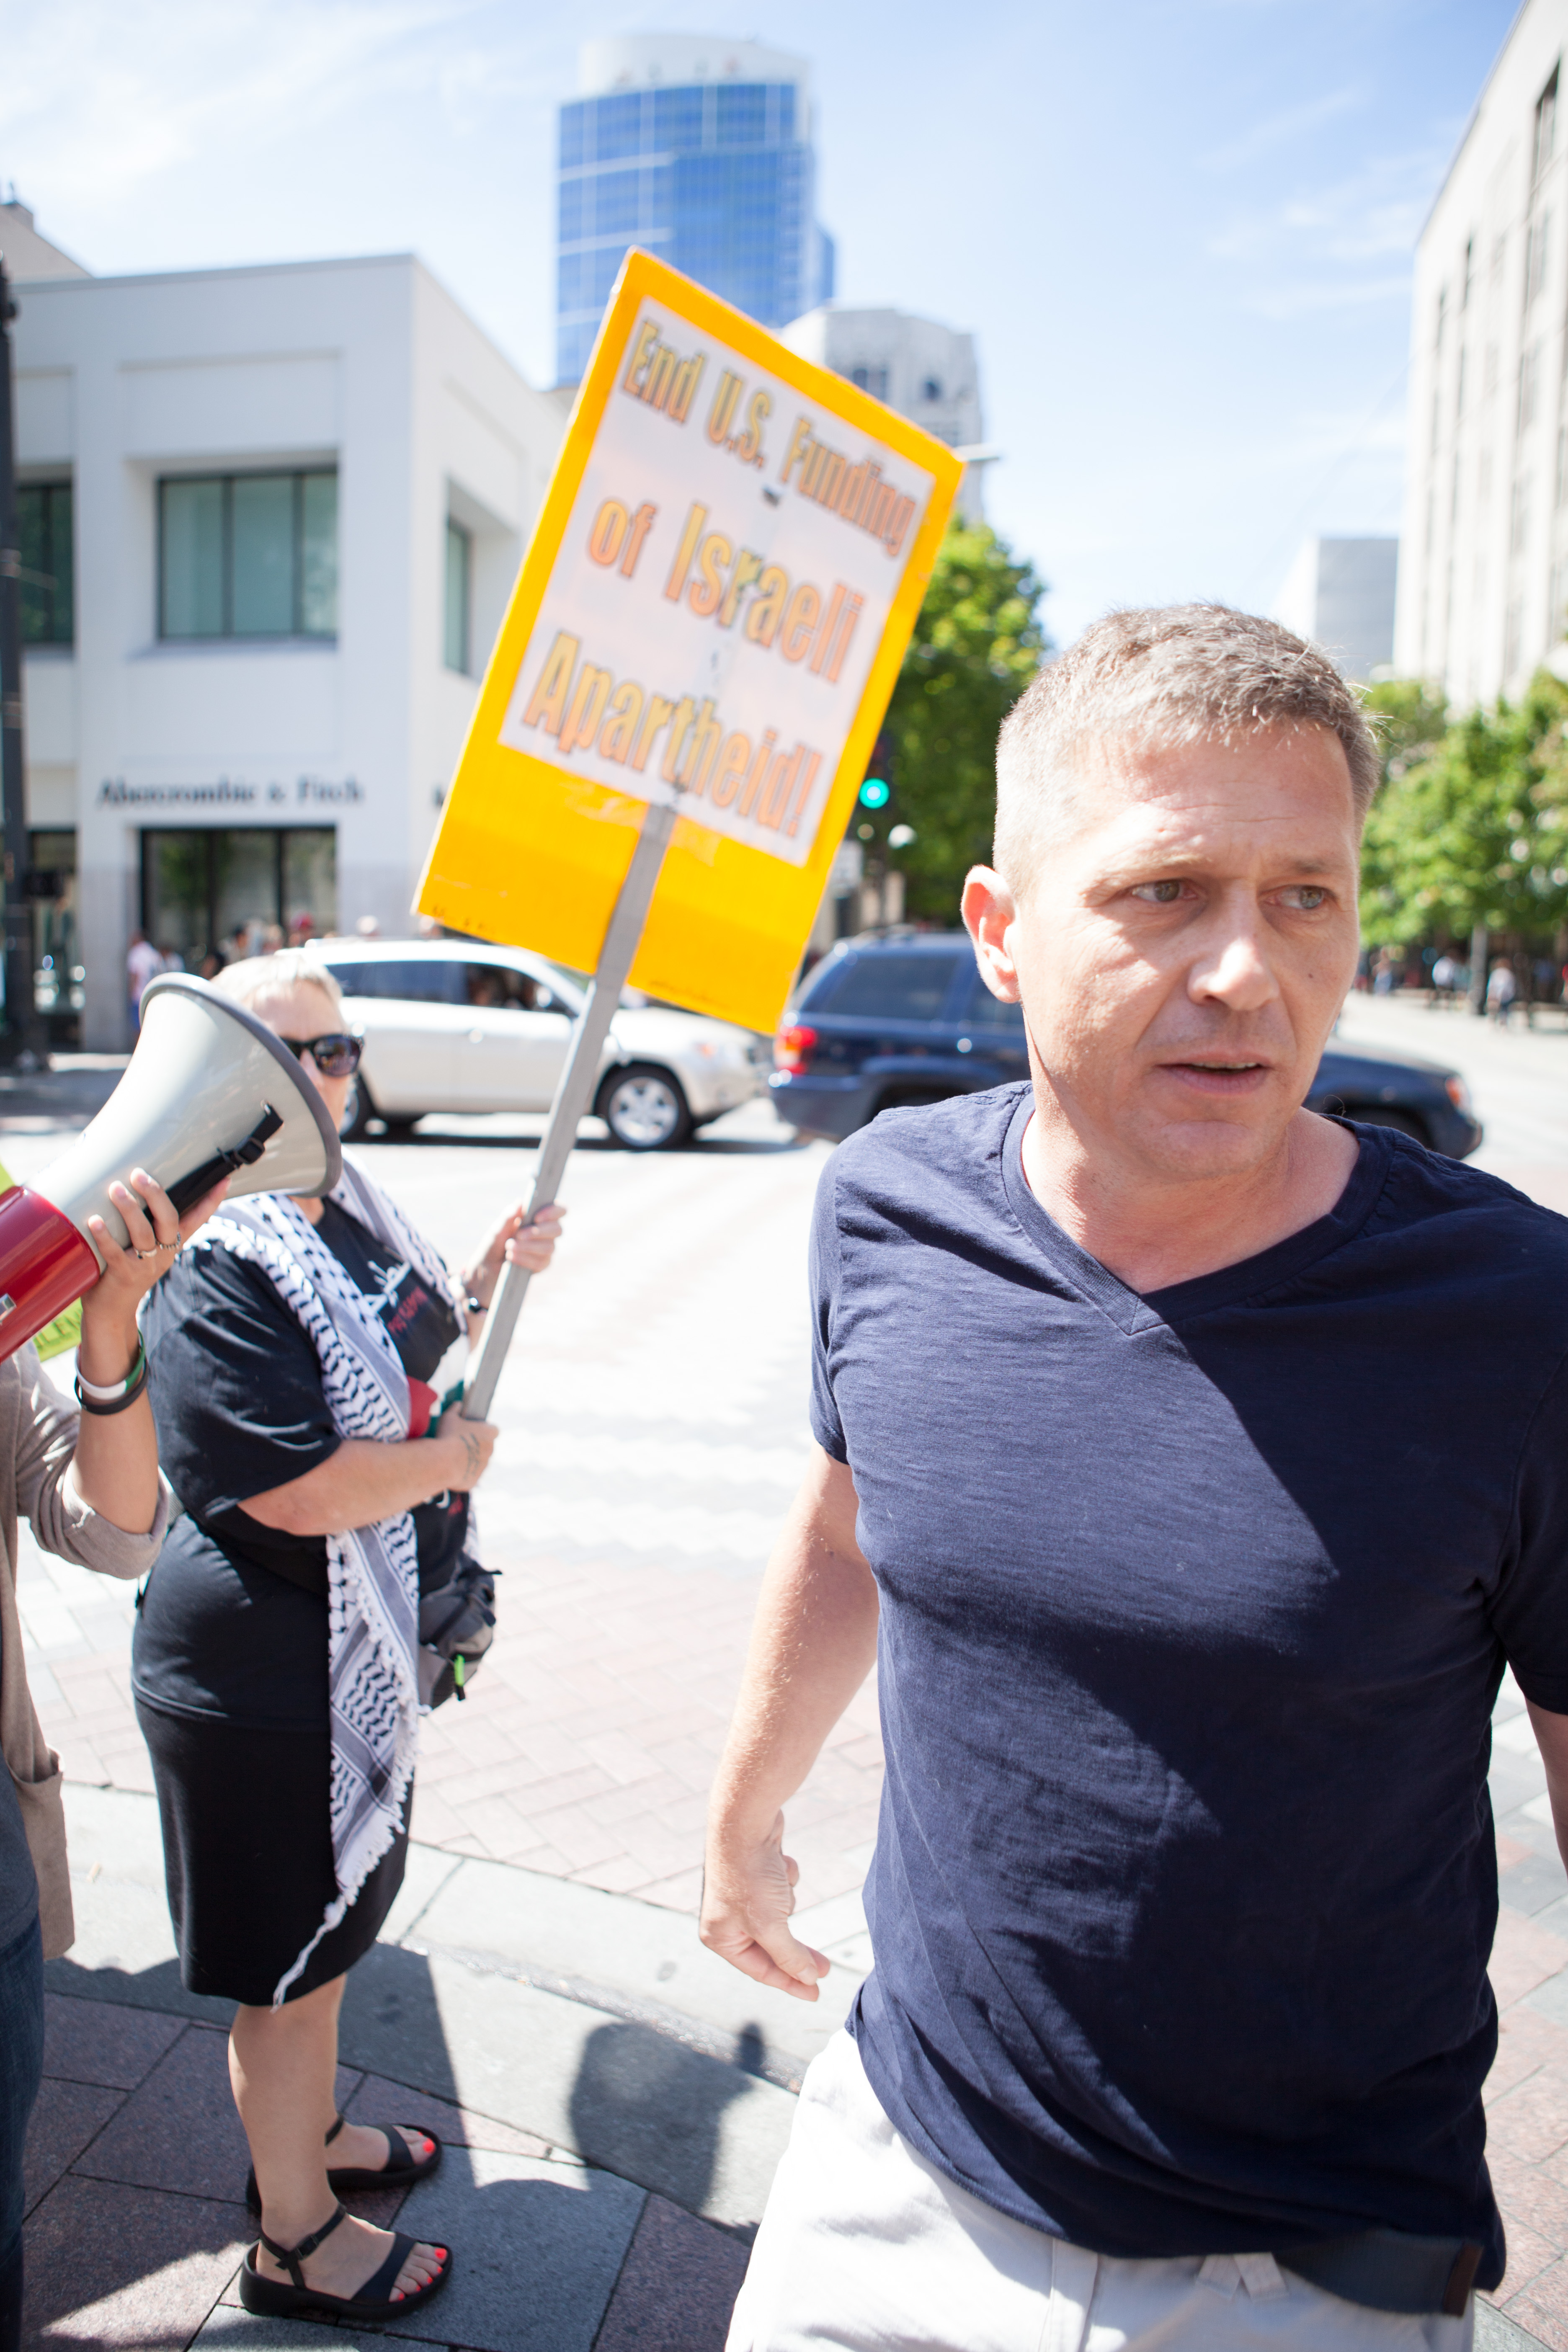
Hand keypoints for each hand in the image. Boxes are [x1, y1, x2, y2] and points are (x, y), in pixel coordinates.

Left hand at [77, 1168, 229, 1383]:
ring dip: (129, 1208)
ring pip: (143, 1233)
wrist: (112, 1312)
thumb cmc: (124, 1272)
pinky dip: (104, 1235)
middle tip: (138, 1174)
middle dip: (155, 1194)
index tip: (224, 1180)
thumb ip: (142, 1224)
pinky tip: (95, 1220)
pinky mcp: (123, 1275)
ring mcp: (144, 1266)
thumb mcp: (142, 1249)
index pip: (196, 1219)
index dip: (211, 1201)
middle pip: (169, 1220)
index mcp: (172, 1245)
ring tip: (116, 1189)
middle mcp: (163, 1254)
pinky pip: (114, 1252)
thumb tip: (126, 1187)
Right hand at [433, 1401, 497, 1491]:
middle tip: (461, 1444)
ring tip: (453, 1458)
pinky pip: (470, 1475)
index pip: (494, 1429)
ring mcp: (483, 1466)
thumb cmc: (448, 1437)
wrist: (442, 1462)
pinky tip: (451, 1469)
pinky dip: (463, 1473)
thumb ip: (455, 1409)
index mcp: (489, 1433)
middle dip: (477, 1446)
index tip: (475, 1430)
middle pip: (487, 1447)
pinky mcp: (475, 1480)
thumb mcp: (449, 1418)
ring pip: (479, 1462)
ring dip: (470, 1460)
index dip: (485, 1430)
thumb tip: (458, 1404)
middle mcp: (490, 1450)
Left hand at [462, 1202, 565, 1307]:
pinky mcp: (543, 1264)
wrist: (487, 1267)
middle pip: (558, 1229)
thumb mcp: (497, 1229)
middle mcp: (546, 1232)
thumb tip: (520, 1202)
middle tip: (519, 1235)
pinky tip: (512, 1258)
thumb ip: (509, 1216)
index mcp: (539, 1217)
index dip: (553, 1212)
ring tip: (509, 1248)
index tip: (537, 1218)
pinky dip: (525, 1259)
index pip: (559, 1210)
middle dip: (538, 1232)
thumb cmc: (494, 1244)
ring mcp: (546, 1249)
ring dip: (528, 1247)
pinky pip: (542, 1262)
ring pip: (550, 1247)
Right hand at [699, 1811, 830, 2001]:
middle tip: (827, 1969)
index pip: (761, 1970)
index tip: (816, 1993)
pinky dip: (788, 1878)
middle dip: (798, 1950)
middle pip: (773, 1946)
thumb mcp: (770, 1926)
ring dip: (787, 1900)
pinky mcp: (759, 1875)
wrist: (746, 1821)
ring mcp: (743, 1895)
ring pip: (781, 1915)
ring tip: (779, 1880)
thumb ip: (789, 1957)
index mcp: (721, 1937)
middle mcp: (728, 1918)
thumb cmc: (749, 1876)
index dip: (791, 1983)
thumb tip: (808, 1979)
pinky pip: (783, 1889)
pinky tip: (781, 1862)